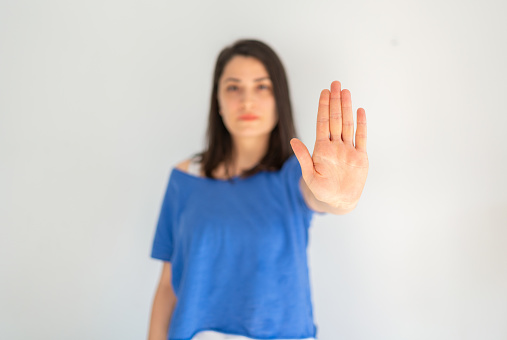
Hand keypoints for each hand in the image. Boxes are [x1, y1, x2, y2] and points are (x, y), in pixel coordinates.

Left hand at [290, 81, 368, 207]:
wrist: (338, 201)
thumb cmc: (322, 190)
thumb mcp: (309, 175)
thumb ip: (303, 157)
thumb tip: (293, 140)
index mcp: (322, 149)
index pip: (322, 123)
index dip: (323, 107)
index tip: (324, 92)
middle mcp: (335, 146)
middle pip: (335, 119)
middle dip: (335, 101)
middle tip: (335, 83)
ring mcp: (348, 150)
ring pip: (347, 124)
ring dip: (347, 108)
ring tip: (346, 92)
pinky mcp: (360, 157)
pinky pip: (361, 138)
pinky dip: (361, 125)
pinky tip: (360, 111)